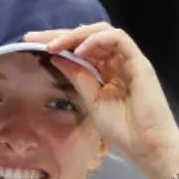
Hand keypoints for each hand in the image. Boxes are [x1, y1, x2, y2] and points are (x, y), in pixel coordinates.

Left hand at [25, 23, 178, 178]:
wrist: (147, 146)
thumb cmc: (124, 131)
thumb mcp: (91, 101)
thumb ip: (78, 78)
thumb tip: (57, 58)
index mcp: (106, 72)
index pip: (80, 50)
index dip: (58, 44)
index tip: (31, 45)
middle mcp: (117, 62)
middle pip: (88, 36)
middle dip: (60, 34)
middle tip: (33, 38)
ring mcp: (129, 60)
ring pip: (102, 31)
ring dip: (75, 35)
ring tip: (54, 45)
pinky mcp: (139, 62)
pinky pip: (118, 39)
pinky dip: (97, 40)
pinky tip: (79, 51)